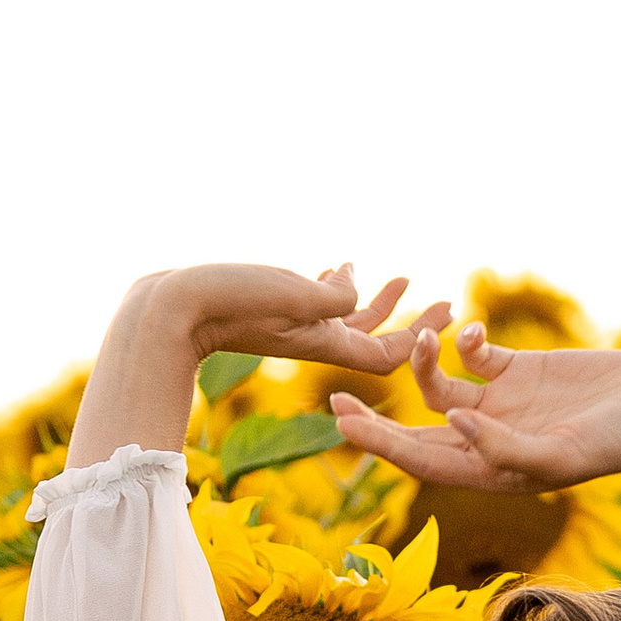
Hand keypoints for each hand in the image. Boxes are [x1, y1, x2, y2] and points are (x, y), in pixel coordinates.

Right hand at [129, 262, 449, 381]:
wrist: (169, 310)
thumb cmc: (229, 300)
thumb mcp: (291, 293)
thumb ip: (333, 294)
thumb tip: (353, 285)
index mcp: (323, 343)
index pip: (387, 355)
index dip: (422, 338)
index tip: (450, 311)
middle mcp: (312, 339)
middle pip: (374, 339)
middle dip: (410, 321)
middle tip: (441, 300)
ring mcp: (291, 327)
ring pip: (345, 320)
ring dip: (375, 301)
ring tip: (401, 277)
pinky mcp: (271, 312)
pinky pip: (314, 304)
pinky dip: (335, 287)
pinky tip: (339, 266)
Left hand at [331, 323, 620, 491]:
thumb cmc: (620, 440)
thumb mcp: (563, 453)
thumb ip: (505, 449)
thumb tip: (451, 427)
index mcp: (493, 471)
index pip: (423, 460)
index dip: (381, 444)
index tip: (345, 423)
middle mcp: (489, 440)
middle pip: (418, 430)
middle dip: (378, 416)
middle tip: (336, 398)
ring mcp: (502, 405)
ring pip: (440, 387)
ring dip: (424, 362)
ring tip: (425, 336)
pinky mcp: (520, 370)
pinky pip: (475, 357)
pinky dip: (465, 342)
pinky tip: (473, 329)